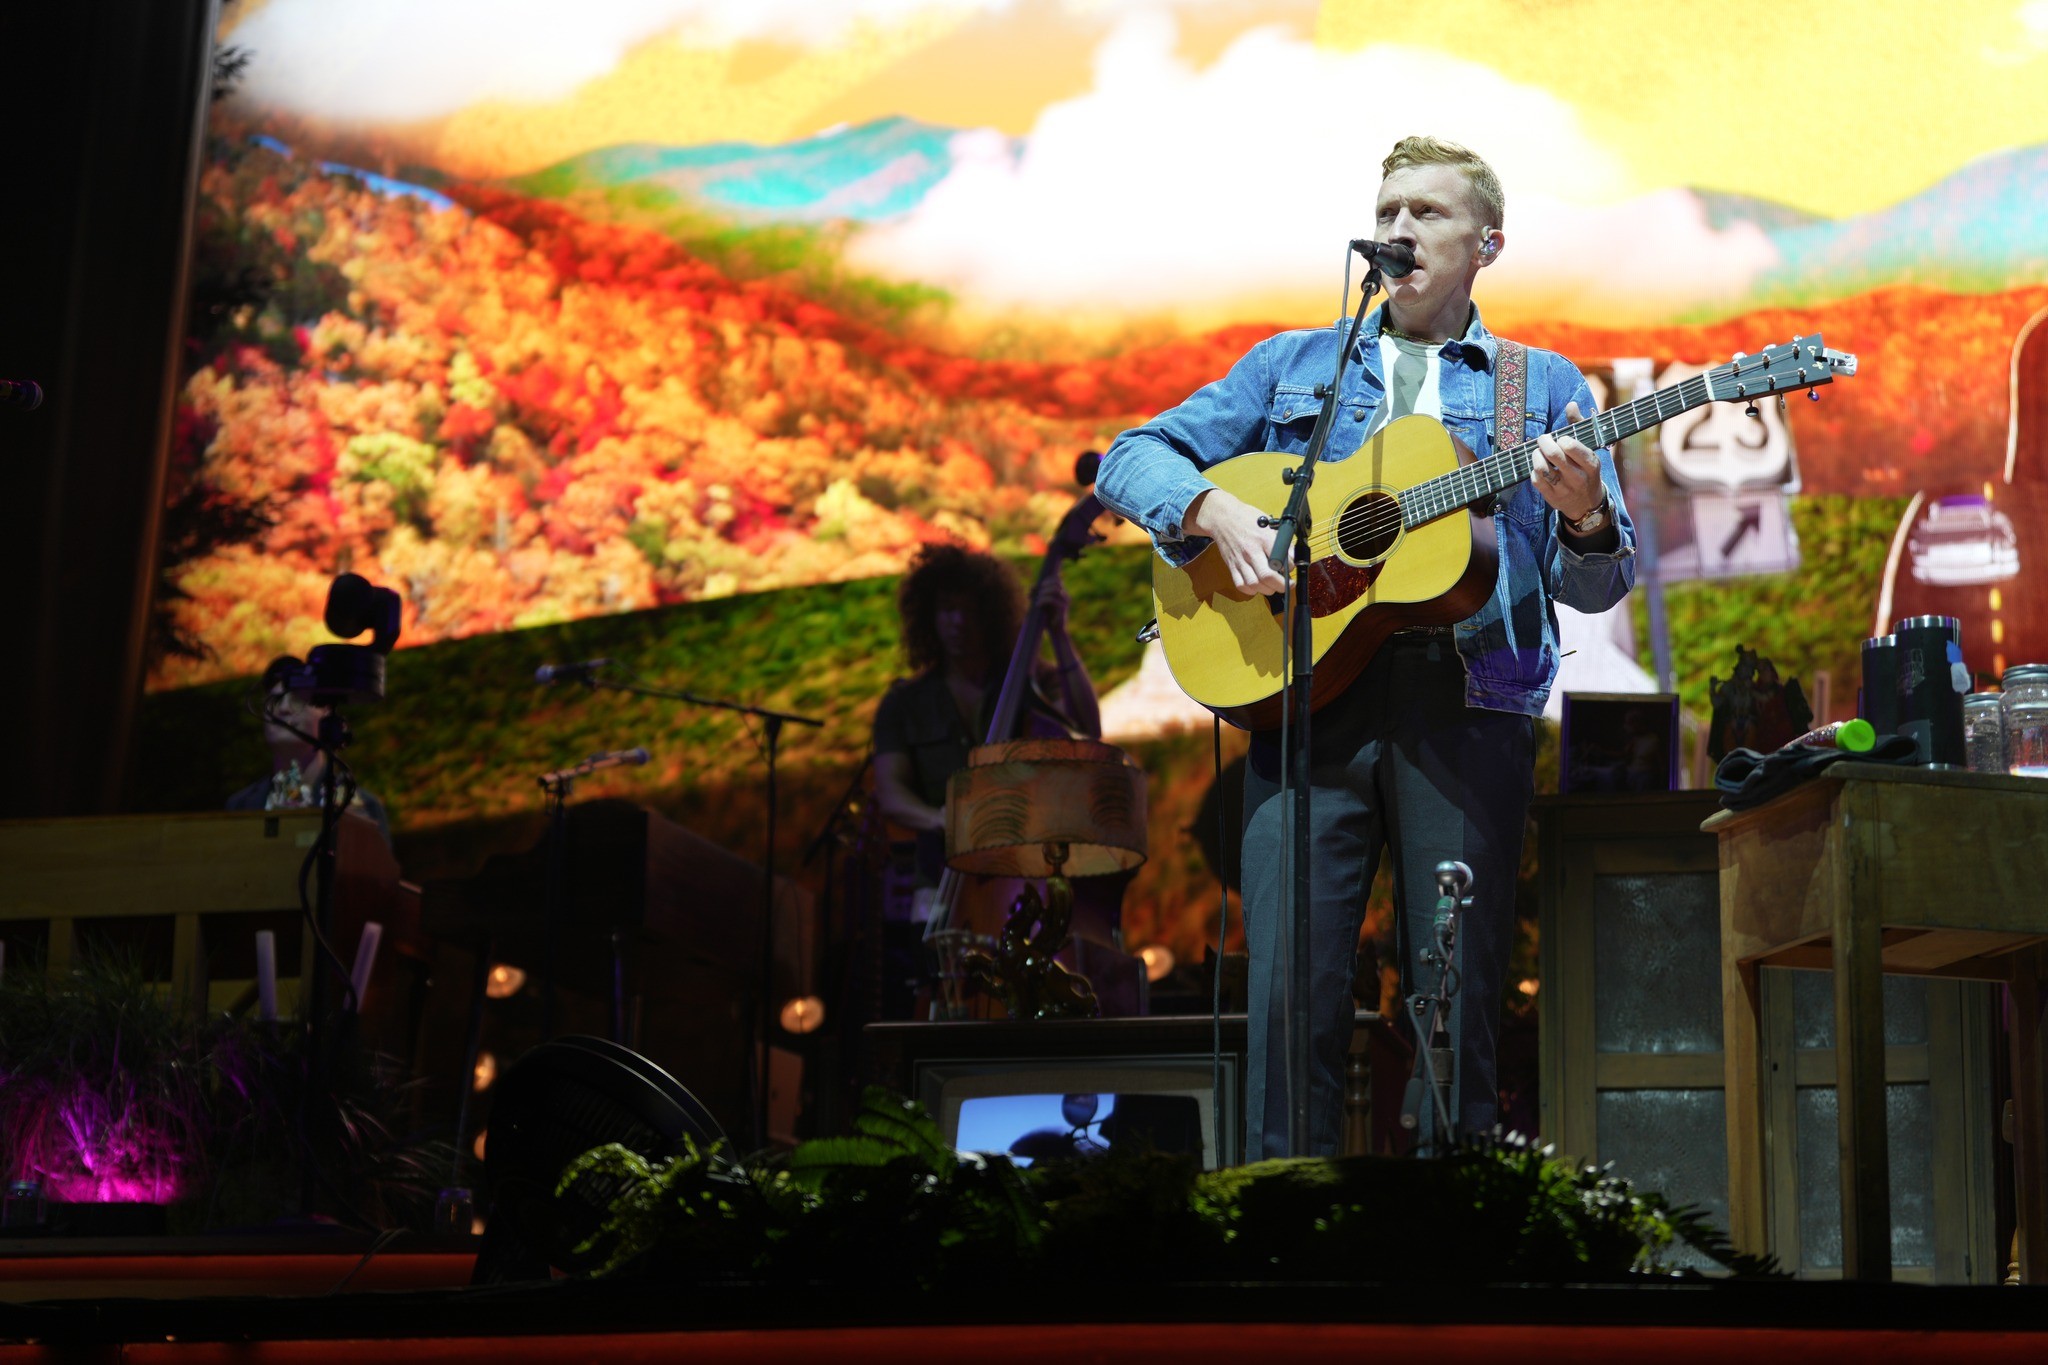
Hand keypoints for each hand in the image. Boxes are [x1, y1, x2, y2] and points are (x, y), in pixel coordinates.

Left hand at [1032, 575, 1069, 630]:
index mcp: (1061, 593)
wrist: (1055, 632)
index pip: (1056, 579)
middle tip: (1036, 594)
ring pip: (1055, 589)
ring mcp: (1065, 601)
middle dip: (1043, 586)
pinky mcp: (1063, 609)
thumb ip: (1037, 595)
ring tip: (1037, 600)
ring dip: (1043, 593)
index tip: (1035, 588)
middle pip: (1056, 582)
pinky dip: (1043, 600)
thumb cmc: (1047, 618)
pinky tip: (1037, 605)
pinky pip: (1052, 599)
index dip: (1045, 580)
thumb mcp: (1040, 604)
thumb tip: (1031, 588)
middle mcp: (1065, 595)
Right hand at [1184, 488, 1287, 595]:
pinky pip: (1240, 585)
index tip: (1290, 568)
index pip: (1279, 560)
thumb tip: (1292, 556)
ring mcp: (1240, 560)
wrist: (1223, 518)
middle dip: (1281, 585)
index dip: (1289, 568)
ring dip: (1267, 590)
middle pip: (1266, 576)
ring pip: (1254, 584)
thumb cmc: (1247, 519)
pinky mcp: (1231, 566)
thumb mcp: (1269, 524)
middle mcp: (1251, 551)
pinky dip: (1251, 590)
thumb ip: (1281, 541)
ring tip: (1273, 586)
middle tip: (1287, 585)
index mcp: (1263, 538)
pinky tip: (1257, 586)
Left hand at [1530, 401, 1604, 523]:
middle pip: (1554, 455)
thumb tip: (1571, 405)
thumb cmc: (1587, 469)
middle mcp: (1578, 478)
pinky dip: (1534, 469)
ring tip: (1539, 451)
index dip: (1562, 439)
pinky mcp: (1551, 498)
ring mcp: (1564, 489)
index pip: (1572, 447)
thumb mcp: (1589, 448)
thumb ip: (1579, 425)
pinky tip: (1539, 466)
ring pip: (1542, 468)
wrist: (1587, 504)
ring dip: (1536, 455)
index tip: (1561, 438)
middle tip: (1544, 439)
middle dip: (1544, 442)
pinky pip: (1536, 480)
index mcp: (1591, 464)